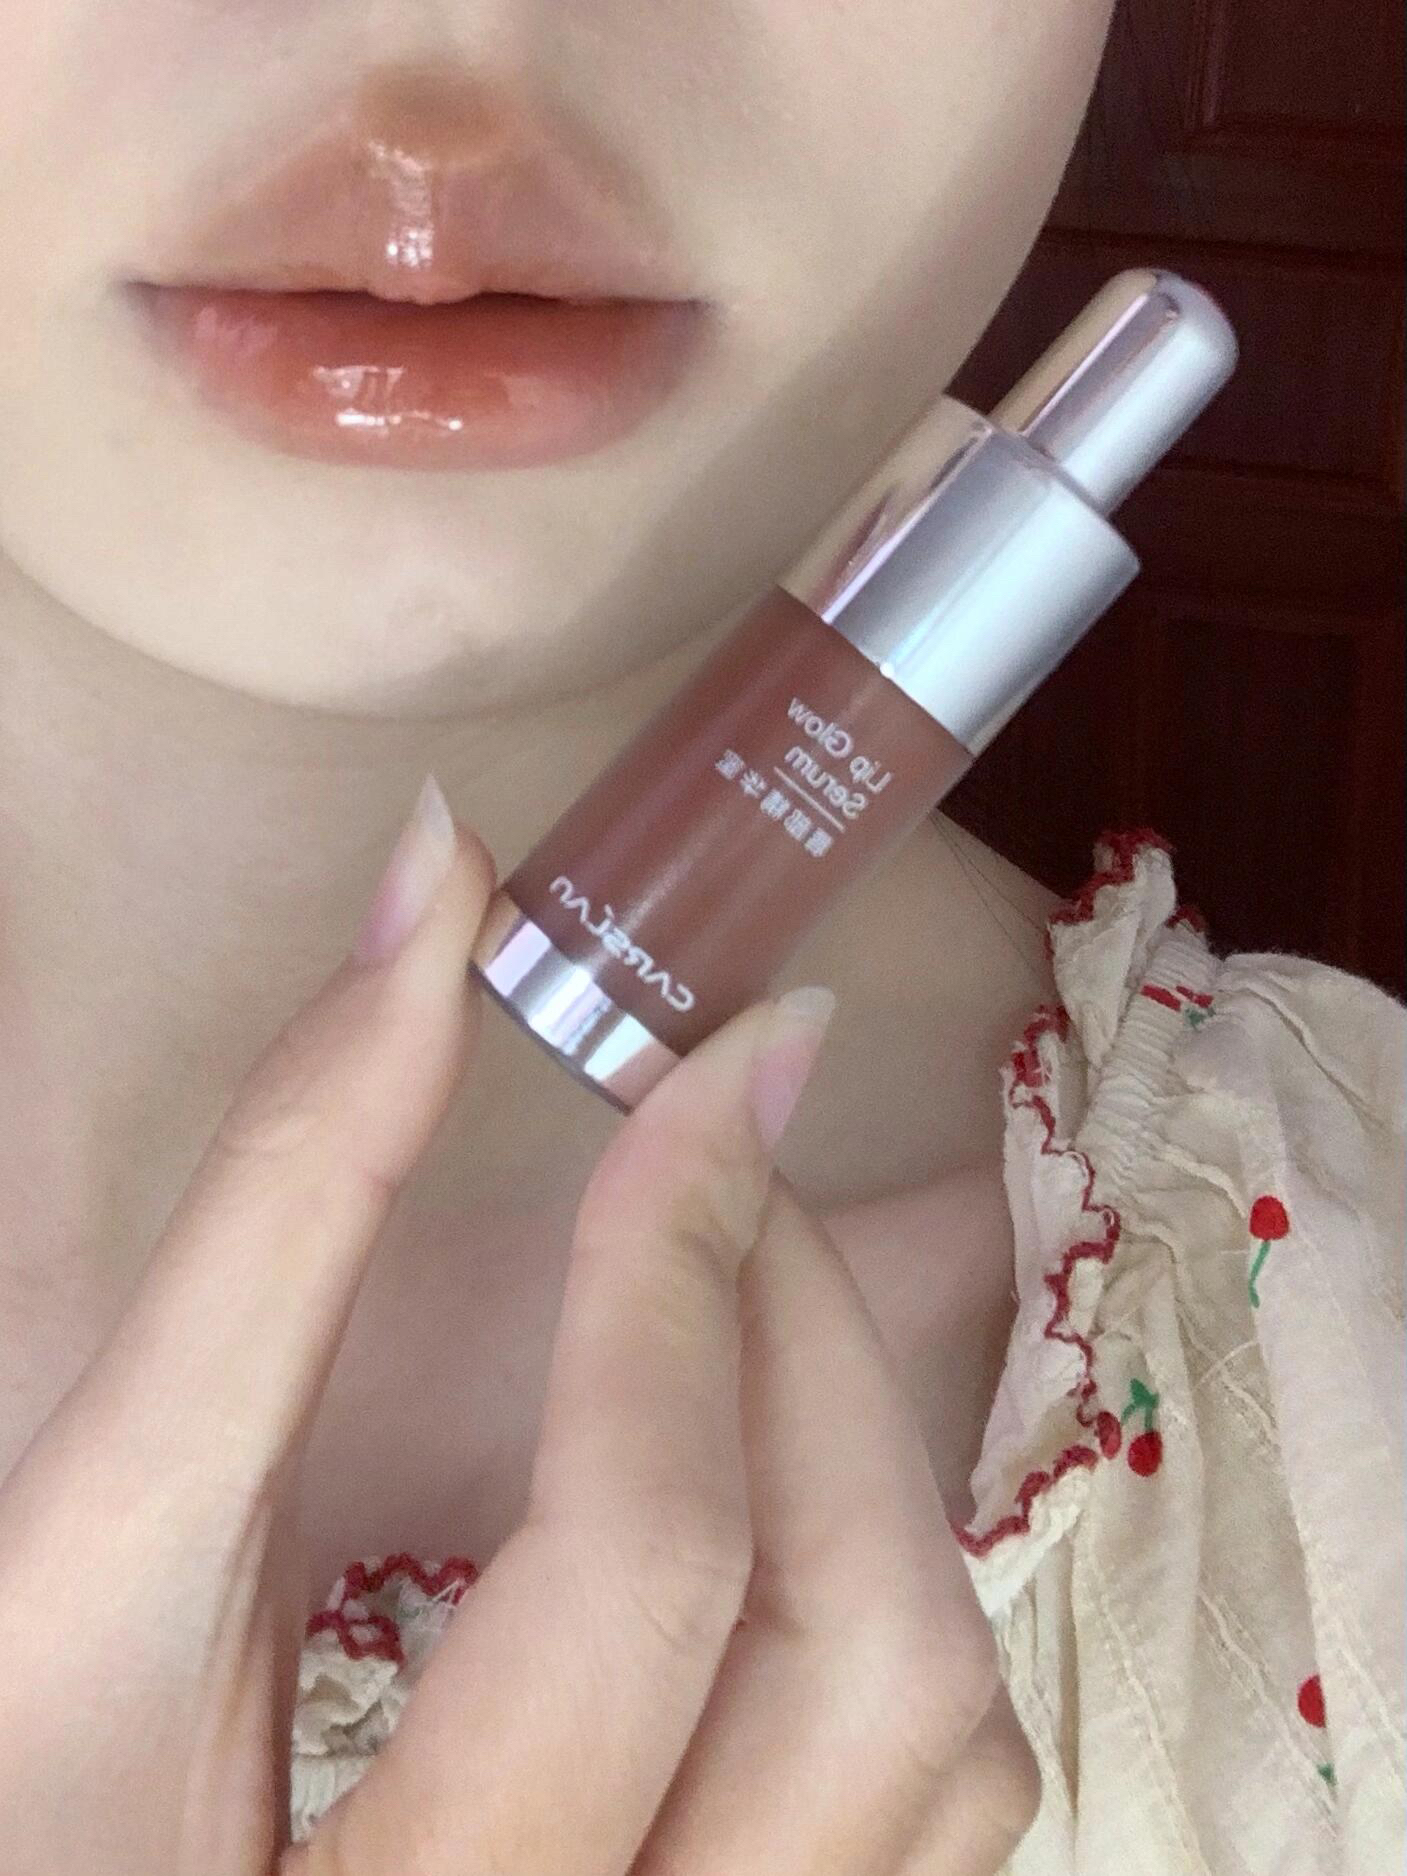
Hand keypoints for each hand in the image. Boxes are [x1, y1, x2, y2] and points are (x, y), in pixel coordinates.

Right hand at [0, 784, 1037, 1874]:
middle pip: (870, 1669)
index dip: (682, 1269)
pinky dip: (878, 1600)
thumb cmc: (37, 1806)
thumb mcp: (99, 1554)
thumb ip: (276, 1220)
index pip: (645, 1570)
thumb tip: (436, 891)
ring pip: (945, 1752)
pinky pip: (927, 1802)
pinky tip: (761, 1484)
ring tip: (739, 1309)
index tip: (716, 1059)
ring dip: (866, 1468)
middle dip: (814, 1355)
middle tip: (725, 1175)